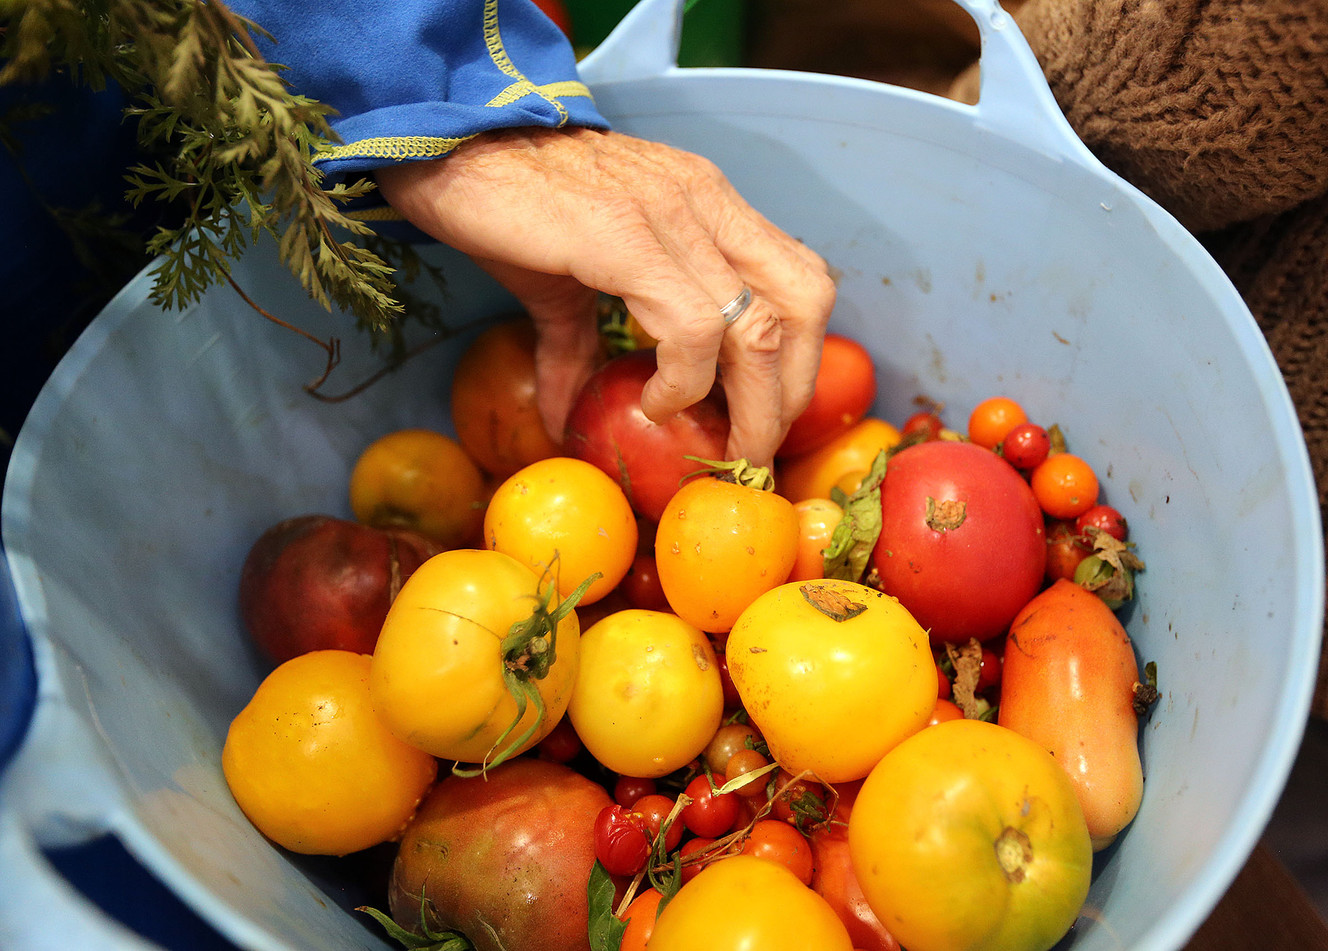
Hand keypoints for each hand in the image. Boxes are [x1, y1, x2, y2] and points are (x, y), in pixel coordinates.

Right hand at [375, 126, 836, 467]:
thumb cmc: (509, 208)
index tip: (763, 417)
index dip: (799, 360)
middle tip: (753, 450)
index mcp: (708, 205)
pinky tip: (655, 401)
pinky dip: (686, 380)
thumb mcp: (565, 286)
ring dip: (751, 405)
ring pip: (760, 325)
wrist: (446, 148)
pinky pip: (693, 325)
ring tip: (715, 443)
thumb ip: (582, 348)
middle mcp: (705, 202)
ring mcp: (672, 214)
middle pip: (804, 305)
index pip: (801, 281)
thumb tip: (567, 415)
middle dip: (790, 394)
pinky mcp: (626, 236)